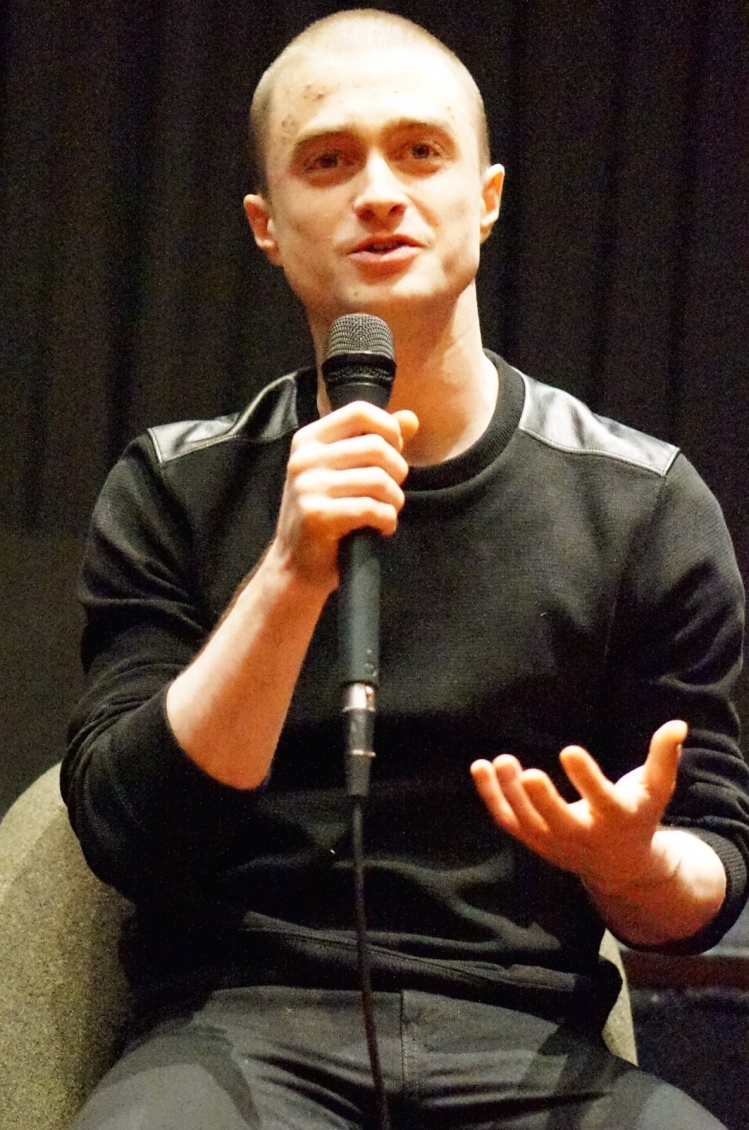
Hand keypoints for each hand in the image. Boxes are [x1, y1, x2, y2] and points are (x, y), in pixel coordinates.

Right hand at [271, 401, 418, 589]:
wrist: (295, 565)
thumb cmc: (326, 515)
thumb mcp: (345, 472)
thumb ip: (377, 441)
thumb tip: (411, 418)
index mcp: (309, 440)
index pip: (360, 412)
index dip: (388, 429)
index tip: (394, 453)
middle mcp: (304, 458)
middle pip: (376, 446)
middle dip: (397, 471)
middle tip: (392, 492)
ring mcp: (307, 487)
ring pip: (378, 480)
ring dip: (394, 500)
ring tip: (387, 512)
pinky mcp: (317, 515)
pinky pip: (371, 508)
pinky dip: (387, 520)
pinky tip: (382, 527)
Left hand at [471, 720, 687, 896]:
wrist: (621, 867)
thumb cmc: (638, 815)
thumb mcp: (655, 789)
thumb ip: (664, 757)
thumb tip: (678, 724)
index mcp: (617, 819)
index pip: (602, 801)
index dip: (586, 779)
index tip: (569, 750)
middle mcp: (584, 836)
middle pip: (559, 823)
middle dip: (542, 801)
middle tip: (528, 773)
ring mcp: (555, 842)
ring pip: (527, 823)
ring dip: (510, 794)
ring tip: (501, 760)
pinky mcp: (534, 841)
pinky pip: (507, 821)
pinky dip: (491, 797)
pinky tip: (480, 767)